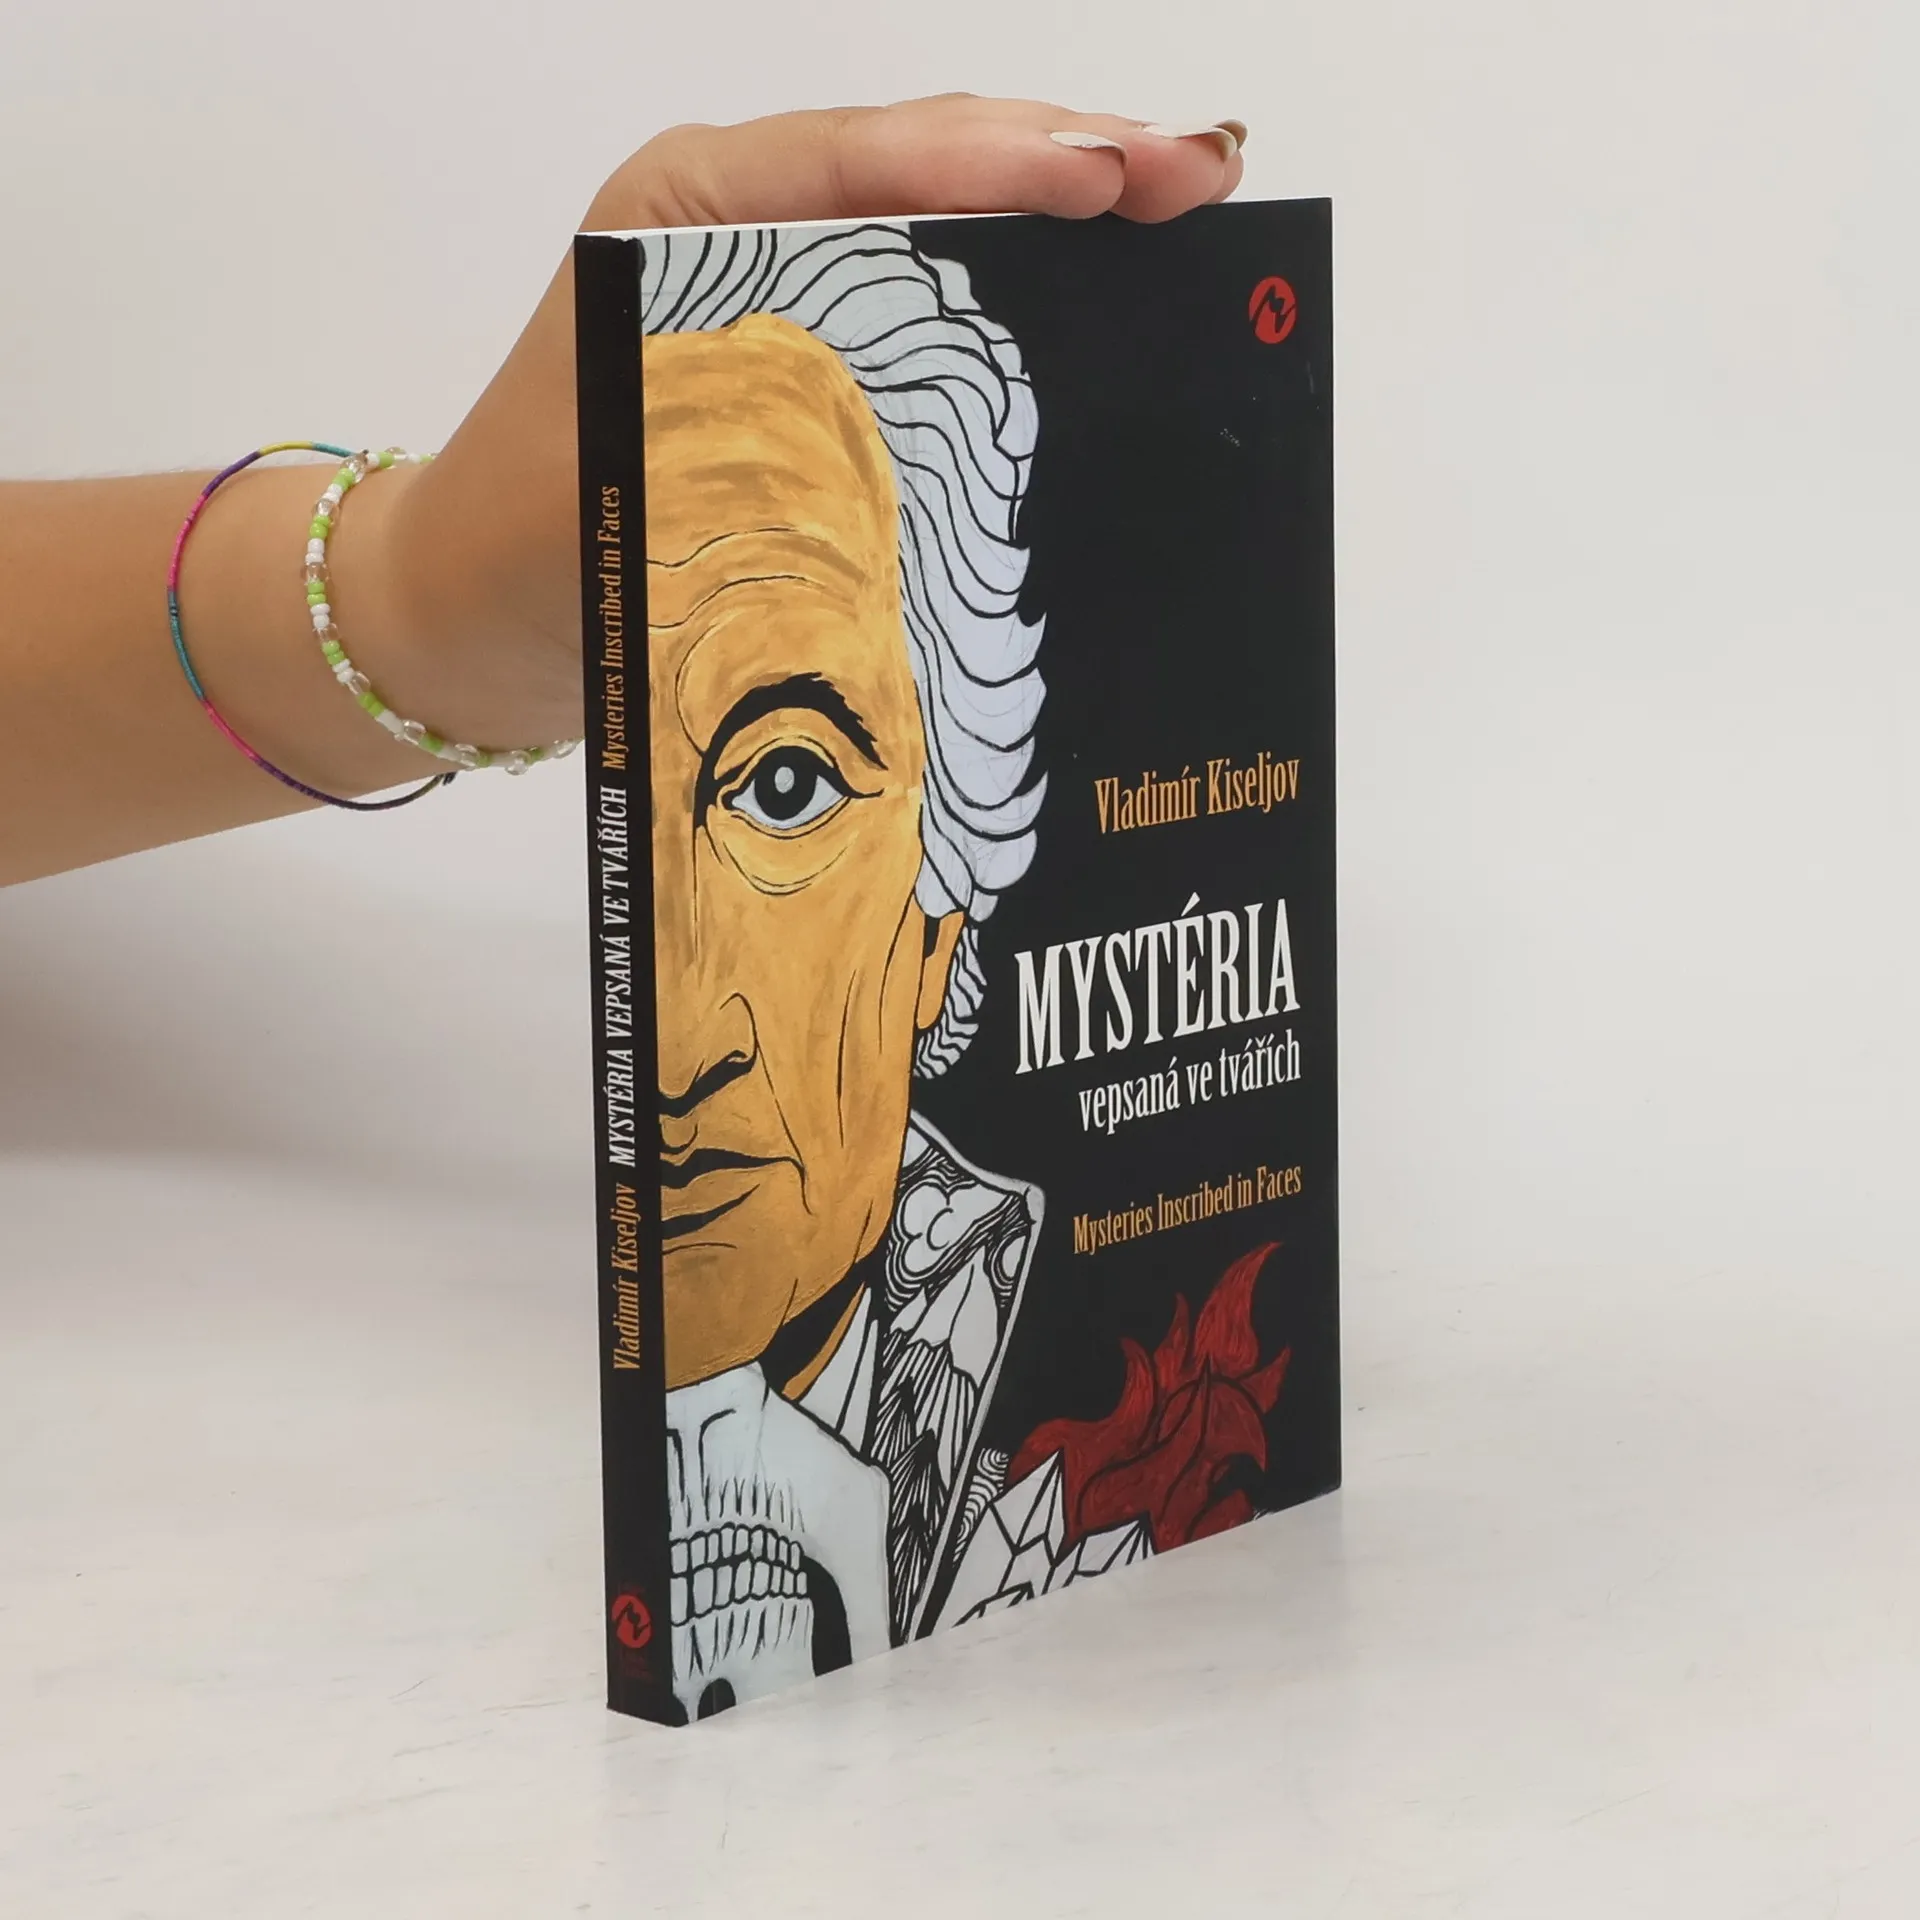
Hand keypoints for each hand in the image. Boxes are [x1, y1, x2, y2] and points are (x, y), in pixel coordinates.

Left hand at [362, 95, 1246, 751]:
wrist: (463, 617)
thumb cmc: (528, 547)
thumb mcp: (647, 472)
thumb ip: (776, 429)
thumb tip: (945, 430)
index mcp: (690, 213)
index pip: (876, 160)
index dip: (1010, 162)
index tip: (1122, 176)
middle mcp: (739, 225)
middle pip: (931, 163)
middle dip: (1070, 163)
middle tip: (1200, 177)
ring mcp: (774, 284)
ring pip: (941, 219)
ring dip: (1060, 219)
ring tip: (1179, 212)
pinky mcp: (796, 353)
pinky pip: (923, 297)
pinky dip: (1011, 295)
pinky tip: (1093, 304)